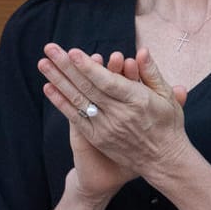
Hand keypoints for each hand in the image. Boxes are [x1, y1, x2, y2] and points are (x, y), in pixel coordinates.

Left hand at [39, 44, 190, 200]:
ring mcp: (105, 127)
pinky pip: (75, 118)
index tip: (73, 52)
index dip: (89, 67)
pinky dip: (61, 102)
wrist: (163, 160)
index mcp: (137, 101)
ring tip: (43, 64)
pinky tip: (48, 88)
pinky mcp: (97, 138)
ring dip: (58, 80)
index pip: (107, 82)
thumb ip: (151, 73)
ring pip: (77, 100)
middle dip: (66, 66)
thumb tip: (142, 51)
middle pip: (87, 87)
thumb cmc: (167, 124)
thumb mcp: (167, 97)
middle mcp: (118, 115)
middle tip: (49, 48)